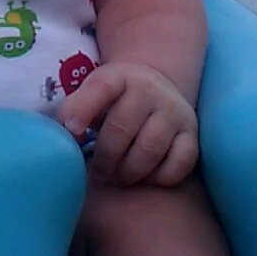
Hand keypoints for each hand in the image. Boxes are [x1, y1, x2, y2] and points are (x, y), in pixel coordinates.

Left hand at [57, 62, 198, 186]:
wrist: (156, 93)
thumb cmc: (114, 102)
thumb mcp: (92, 95)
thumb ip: (74, 111)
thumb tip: (64, 136)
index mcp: (120, 77)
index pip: (101, 88)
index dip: (82, 110)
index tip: (71, 132)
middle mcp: (150, 90)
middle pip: (122, 128)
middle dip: (104, 158)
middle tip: (97, 172)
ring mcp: (174, 112)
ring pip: (150, 149)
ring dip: (128, 171)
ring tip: (117, 178)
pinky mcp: (192, 135)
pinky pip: (179, 163)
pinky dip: (159, 177)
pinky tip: (145, 178)